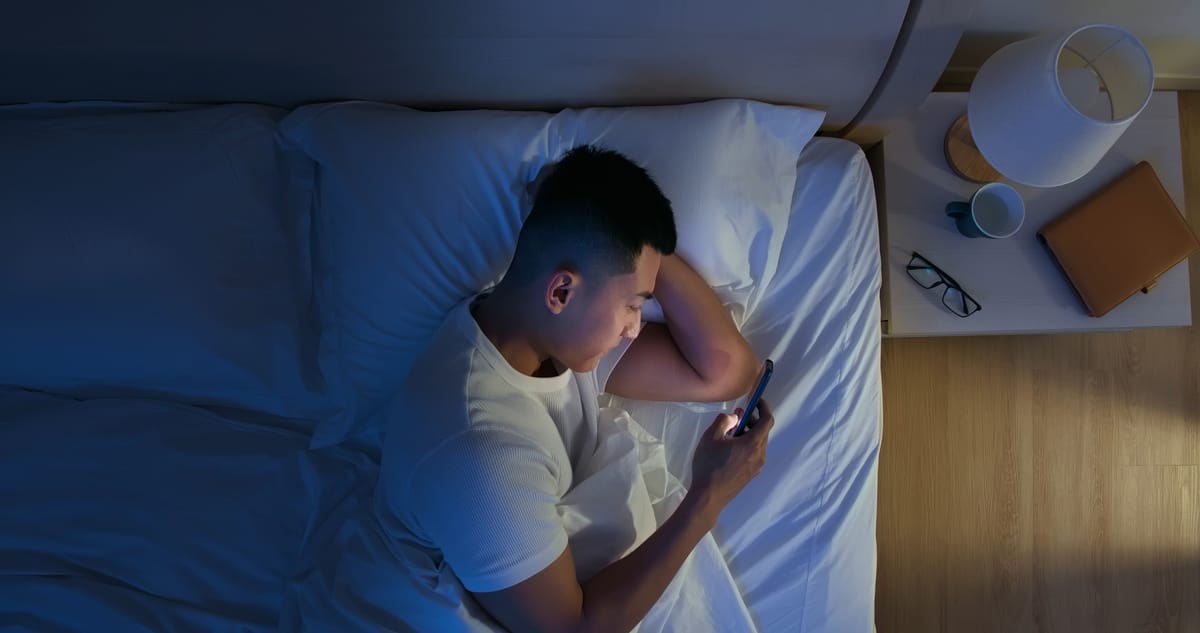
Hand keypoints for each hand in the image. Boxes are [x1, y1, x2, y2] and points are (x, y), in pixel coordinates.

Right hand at [687, 399, 774, 518]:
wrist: (708, 496)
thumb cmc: (709, 465)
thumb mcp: (711, 437)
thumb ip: (723, 421)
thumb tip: (733, 416)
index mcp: (753, 444)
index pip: (767, 420)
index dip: (763, 407)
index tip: (755, 399)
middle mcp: (760, 454)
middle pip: (763, 431)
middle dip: (752, 420)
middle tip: (737, 415)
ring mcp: (757, 466)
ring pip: (758, 443)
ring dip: (749, 433)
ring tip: (730, 432)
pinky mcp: (752, 474)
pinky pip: (754, 453)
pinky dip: (747, 445)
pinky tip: (730, 448)